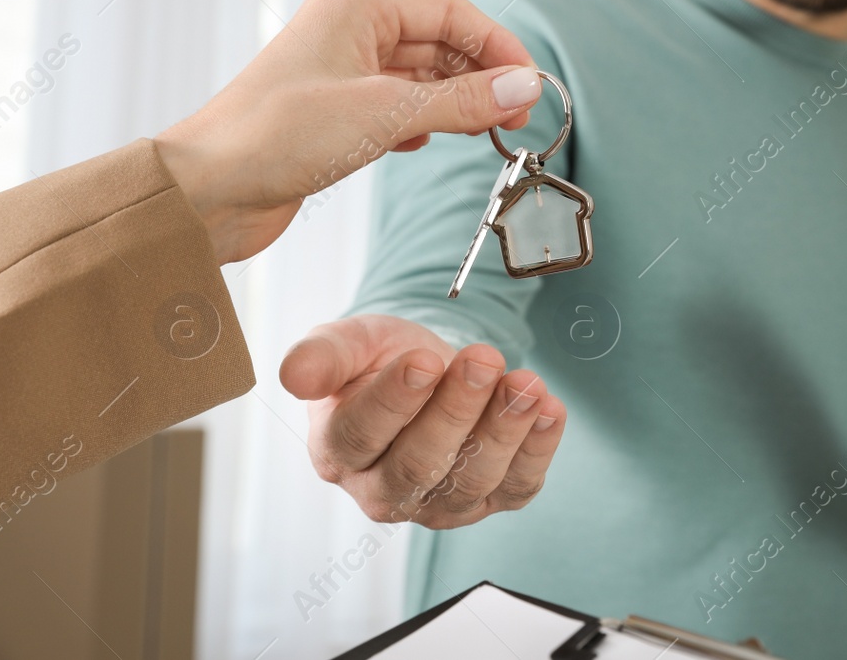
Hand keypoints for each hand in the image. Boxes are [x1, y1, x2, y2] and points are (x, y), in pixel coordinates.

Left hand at [155, 0, 543, 263]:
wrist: (203, 192)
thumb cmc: (274, 137)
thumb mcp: (385, 115)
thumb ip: (461, 101)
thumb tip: (523, 89)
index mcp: (355, 10)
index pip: (450, 12)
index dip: (497, 46)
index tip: (530, 84)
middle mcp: (349, 34)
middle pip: (439, 43)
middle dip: (481, 76)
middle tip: (515, 115)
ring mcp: (341, 75)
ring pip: (421, 78)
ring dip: (456, 102)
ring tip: (485, 131)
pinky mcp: (335, 116)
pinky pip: (399, 108)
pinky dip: (424, 123)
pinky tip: (428, 144)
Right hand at [279, 314, 566, 527]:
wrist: (427, 369)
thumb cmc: (379, 359)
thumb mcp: (347, 343)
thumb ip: (322, 356)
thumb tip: (294, 375)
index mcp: (338, 451)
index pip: (362, 435)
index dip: (393, 400)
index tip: (423, 360)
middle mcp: (385, 490)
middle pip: (420, 464)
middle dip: (456, 410)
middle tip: (483, 360)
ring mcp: (440, 502)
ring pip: (472, 480)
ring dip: (505, 430)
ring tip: (526, 383)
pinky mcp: (489, 499)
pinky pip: (517, 486)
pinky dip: (539, 450)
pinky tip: (551, 409)